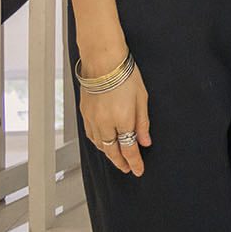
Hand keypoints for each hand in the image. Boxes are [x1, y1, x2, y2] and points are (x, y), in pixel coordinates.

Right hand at [79, 62, 151, 176]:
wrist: (103, 62)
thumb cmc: (125, 75)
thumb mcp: (142, 98)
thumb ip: (142, 123)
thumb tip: (145, 141)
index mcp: (122, 119)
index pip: (129, 148)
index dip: (134, 162)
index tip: (138, 170)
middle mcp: (105, 123)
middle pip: (113, 151)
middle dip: (121, 162)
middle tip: (128, 169)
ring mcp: (92, 119)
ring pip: (100, 145)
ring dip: (109, 154)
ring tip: (118, 159)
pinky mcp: (85, 114)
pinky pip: (91, 136)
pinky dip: (98, 143)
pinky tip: (104, 144)